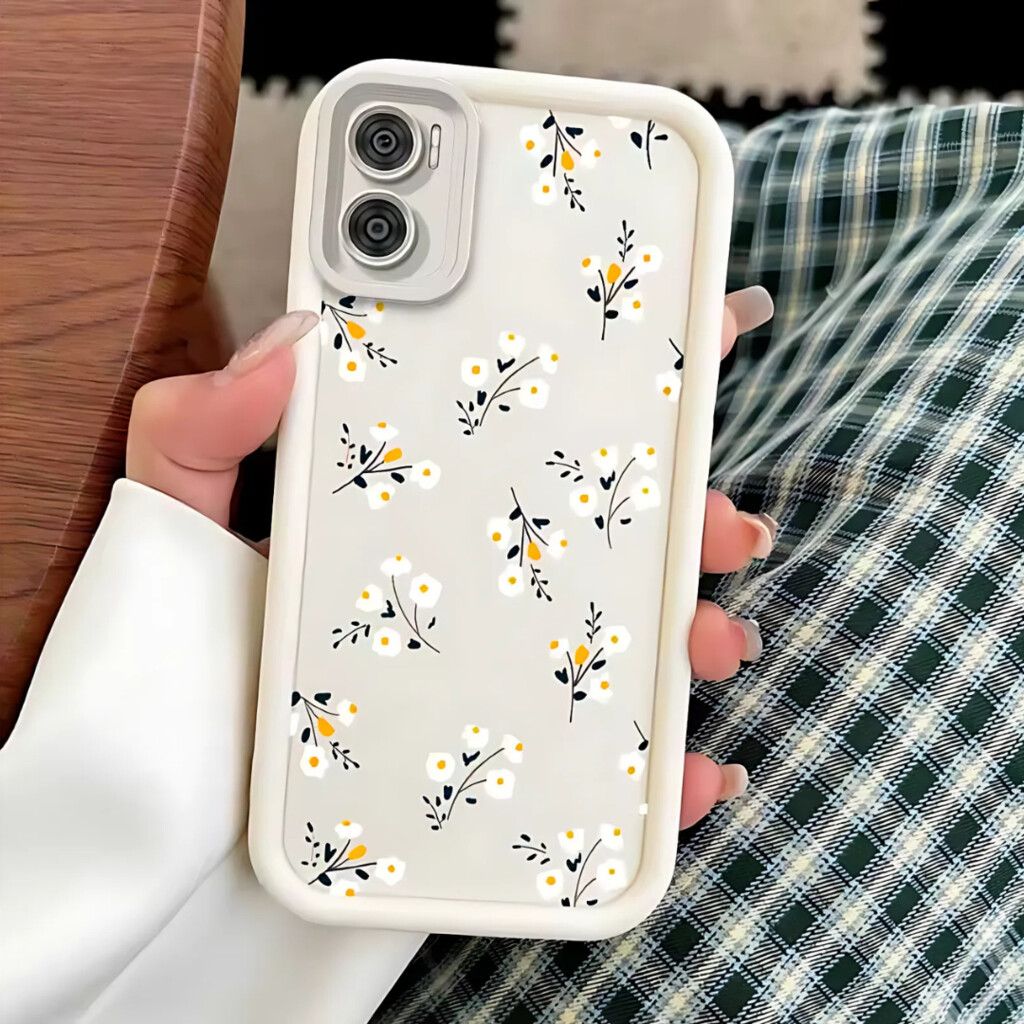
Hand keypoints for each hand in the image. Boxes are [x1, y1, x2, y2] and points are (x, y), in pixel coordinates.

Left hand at [127, 288, 773, 830]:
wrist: (175, 805)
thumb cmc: (176, 653)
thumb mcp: (177, 519)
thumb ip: (201, 425)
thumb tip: (294, 334)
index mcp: (418, 503)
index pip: (529, 424)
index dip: (622, 379)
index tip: (702, 336)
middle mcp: (471, 575)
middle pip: (607, 529)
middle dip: (689, 516)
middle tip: (724, 519)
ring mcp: (492, 665)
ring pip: (624, 637)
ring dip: (694, 633)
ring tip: (712, 642)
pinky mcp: (502, 755)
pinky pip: (602, 759)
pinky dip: (661, 775)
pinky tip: (690, 777)